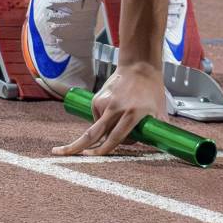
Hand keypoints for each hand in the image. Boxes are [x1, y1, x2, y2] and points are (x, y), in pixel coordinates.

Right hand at [51, 65, 165, 157]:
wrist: (139, 66)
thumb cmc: (152, 90)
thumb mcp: (160, 113)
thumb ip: (159, 132)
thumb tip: (164, 149)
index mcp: (132, 114)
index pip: (116, 137)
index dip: (105, 150)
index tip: (94, 157)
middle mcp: (116, 109)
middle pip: (92, 133)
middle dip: (76, 146)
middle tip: (59, 153)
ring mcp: (105, 102)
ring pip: (96, 128)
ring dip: (101, 136)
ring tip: (117, 123)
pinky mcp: (98, 99)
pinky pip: (97, 118)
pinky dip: (103, 123)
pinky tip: (114, 114)